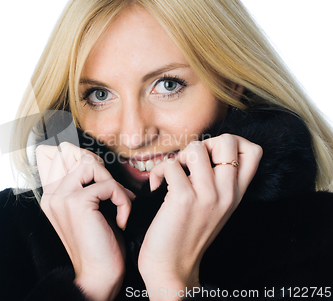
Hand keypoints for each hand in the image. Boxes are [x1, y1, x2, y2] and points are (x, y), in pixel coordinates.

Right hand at [36, 142, 134, 300]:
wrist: (99, 275)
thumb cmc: (99, 244)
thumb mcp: (90, 210)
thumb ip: (86, 185)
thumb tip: (94, 161)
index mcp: (52, 196)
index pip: (56, 154)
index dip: (82, 157)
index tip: (100, 179)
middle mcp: (52, 195)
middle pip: (74, 154)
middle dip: (100, 167)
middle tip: (113, 191)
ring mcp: (61, 198)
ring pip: (90, 164)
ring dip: (112, 182)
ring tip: (118, 204)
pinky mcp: (77, 203)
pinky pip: (108, 184)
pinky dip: (122, 200)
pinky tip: (122, 219)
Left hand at [138, 134, 261, 298]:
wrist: (172, 268)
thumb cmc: (187, 234)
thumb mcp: (215, 208)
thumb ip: (218, 182)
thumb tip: (205, 151)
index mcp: (236, 194)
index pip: (253, 152)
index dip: (232, 143)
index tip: (211, 155)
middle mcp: (226, 193)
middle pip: (229, 141)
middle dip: (204, 143)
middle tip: (190, 164)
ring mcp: (206, 196)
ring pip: (196, 148)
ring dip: (178, 157)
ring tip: (172, 174)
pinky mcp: (183, 199)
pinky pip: (170, 165)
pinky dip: (158, 172)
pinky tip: (156, 187)